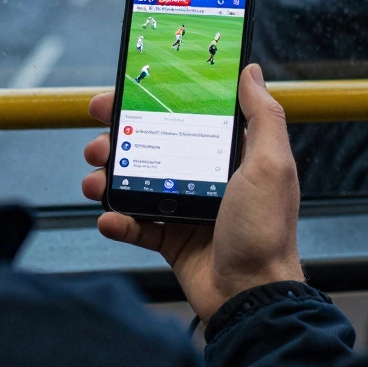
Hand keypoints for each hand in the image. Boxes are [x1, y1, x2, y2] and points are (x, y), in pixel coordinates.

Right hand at [81, 64, 303, 322]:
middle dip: (118, 140)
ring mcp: (185, 207)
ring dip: (108, 179)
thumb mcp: (271, 165)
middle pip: (151, 146)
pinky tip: (109, 218)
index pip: (183, 116)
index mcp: (228, 155)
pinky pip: (134, 225)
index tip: (120, 94)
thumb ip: (263, 116)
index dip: (150, 103)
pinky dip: (117, 220)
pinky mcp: (171, 239)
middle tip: (98, 141)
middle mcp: (204, 177)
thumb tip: (251, 72)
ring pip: (135, 182)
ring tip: (96, 181)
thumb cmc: (267, 231)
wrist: (252, 296)